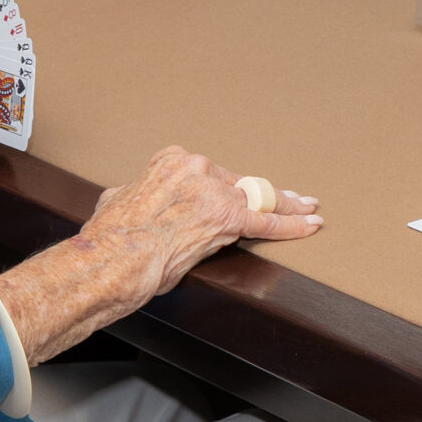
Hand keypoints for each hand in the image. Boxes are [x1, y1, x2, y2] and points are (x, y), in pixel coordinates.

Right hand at [3, 148, 320, 359]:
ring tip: (307, 207)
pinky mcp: (228, 219)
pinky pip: (268, 221)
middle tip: (289, 197)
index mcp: (170, 161)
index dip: (227, 186)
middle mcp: (196, 169)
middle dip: (262, 194)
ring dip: (287, 204)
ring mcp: (214, 192)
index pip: (210, 174)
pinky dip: (292, 223)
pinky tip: (311, 223)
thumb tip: (131, 199)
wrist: (112, 260)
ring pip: (259, 197)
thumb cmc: (110, 238)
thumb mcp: (117, 200)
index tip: (237, 190)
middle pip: (239, 183)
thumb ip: (137, 194)